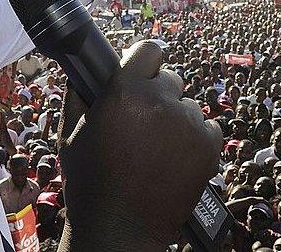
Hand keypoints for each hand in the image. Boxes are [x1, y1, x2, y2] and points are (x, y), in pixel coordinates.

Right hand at [57, 41, 221, 249]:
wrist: (119, 229)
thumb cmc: (91, 182)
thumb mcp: (70, 133)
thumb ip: (78, 94)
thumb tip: (83, 71)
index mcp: (125, 91)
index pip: (149, 50)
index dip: (143, 63)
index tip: (140, 75)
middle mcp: (160, 101)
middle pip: (170, 79)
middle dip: (158, 96)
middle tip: (142, 123)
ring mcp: (188, 124)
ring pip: (188, 106)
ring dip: (176, 119)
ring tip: (157, 148)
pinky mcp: (209, 146)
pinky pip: (207, 127)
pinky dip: (195, 138)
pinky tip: (175, 157)